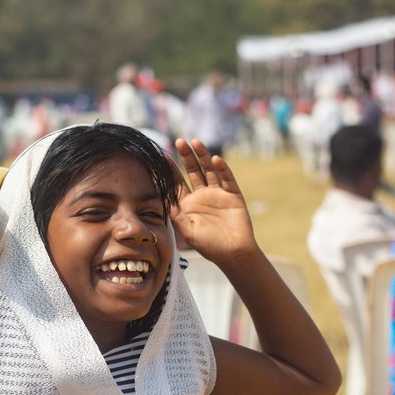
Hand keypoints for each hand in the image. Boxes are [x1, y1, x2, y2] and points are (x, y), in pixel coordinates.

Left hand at [172, 138, 257, 264]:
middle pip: (193, 170)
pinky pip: (227, 178)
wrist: (233, 254)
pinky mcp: (233, 195)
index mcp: (189, 203)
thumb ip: (176, 215)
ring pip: (209, 170)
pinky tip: (215, 159)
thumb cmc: (209, 245)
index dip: (170, 169)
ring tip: (196, 142)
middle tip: (179, 141)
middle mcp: (202, 195)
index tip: (160, 155)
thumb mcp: (187, 231)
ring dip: (203, 156)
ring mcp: (218, 193)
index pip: (177, 182)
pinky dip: (222, 168)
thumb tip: (162, 200)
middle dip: (186, 156)